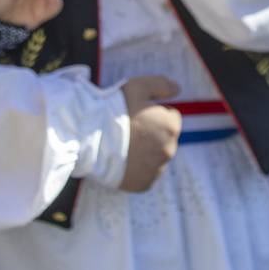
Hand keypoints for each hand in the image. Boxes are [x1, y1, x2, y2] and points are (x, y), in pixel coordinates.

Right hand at [119, 75, 179, 192]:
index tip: (136, 115)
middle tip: (128, 130)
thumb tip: (177, 90)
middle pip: (163, 139)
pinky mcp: (143, 184)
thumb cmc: (115, 110)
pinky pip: (144, 175)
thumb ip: (162, 84)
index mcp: (171, 127)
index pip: (170, 117)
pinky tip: (122, 160)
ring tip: (122, 146)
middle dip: (150, 134)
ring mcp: (156, 170)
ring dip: (144, 152)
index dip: (153, 114)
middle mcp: (169, 150)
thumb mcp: (139, 86)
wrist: (91, 138)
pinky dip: (136, 169)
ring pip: (154, 158)